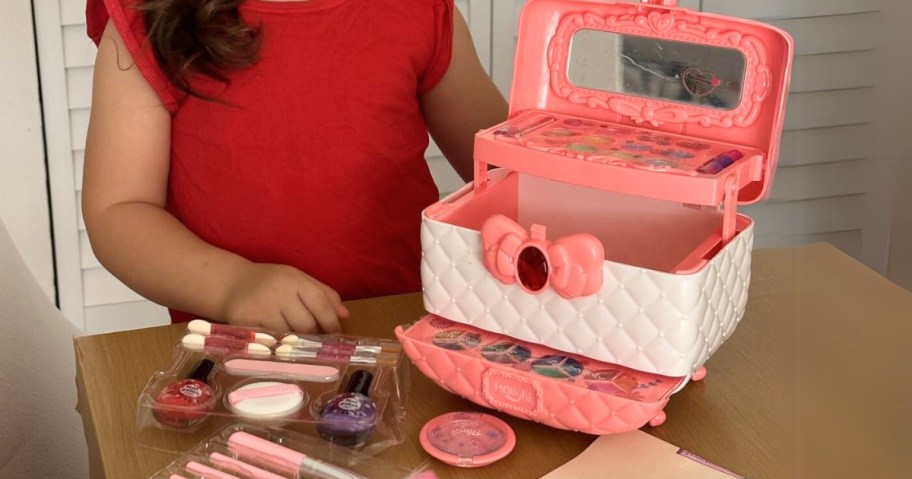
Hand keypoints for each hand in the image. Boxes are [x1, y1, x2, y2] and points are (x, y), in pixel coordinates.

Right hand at [221, 263, 349, 333]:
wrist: (231, 284)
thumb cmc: (271, 282)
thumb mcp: (298, 279)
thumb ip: (323, 294)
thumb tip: (345, 315)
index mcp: (293, 279)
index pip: (320, 303)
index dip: (331, 322)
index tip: (336, 334)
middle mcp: (278, 292)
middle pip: (306, 324)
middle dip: (314, 336)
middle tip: (316, 342)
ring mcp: (261, 308)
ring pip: (289, 336)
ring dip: (296, 343)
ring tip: (297, 343)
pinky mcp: (246, 323)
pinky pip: (270, 342)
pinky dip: (278, 346)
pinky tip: (279, 345)